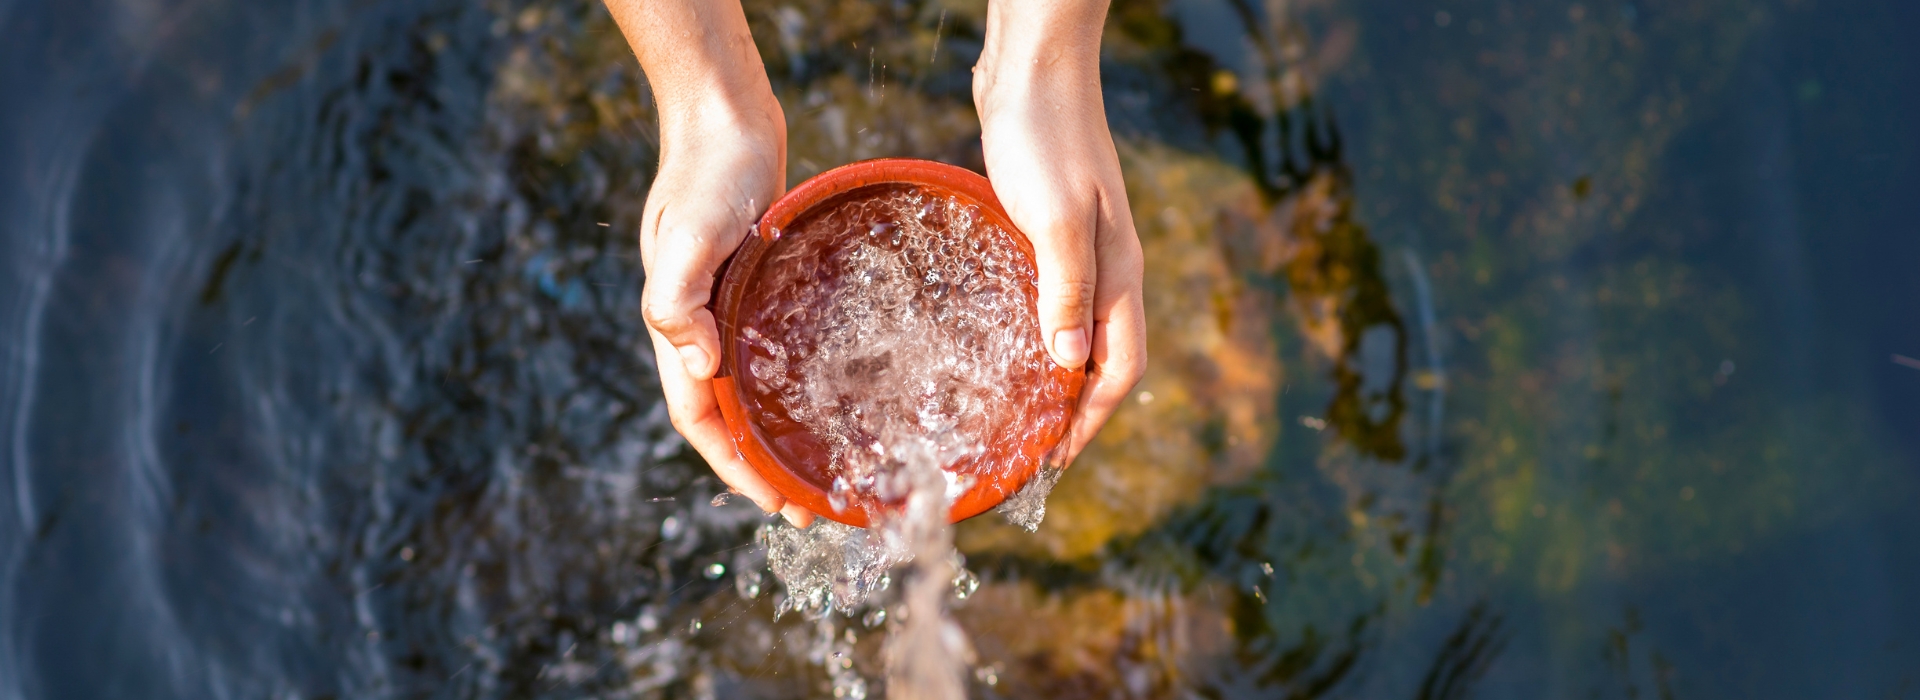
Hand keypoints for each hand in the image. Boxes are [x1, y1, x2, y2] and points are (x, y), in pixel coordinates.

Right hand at [610, 0, 814, 525]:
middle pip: (728, 417)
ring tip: (824, 466)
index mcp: (679, 328)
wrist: (724, 119)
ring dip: (780, 433)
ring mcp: (729, 308)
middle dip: (763, 468)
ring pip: (752, 389)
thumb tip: (698, 367)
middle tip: (813, 507)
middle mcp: (702, 327)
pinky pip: (773, 351)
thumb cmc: (706, 175)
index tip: (775, 503)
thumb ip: (677, 299)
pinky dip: (795, 384)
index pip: (702, 419)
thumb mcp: (689, 234)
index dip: (734, 467)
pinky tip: (832, 394)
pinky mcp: (758, 287)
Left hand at [975, 0, 1147, 464]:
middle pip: (1105, 361)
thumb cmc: (1045, 138)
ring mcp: (1082, 250)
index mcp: (1118, 274)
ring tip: (1014, 415)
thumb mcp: (1055, 217)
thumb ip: (1065, 290)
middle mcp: (1108, 270)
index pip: (1120, 370)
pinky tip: (998, 342)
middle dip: (1075, 413)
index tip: (1054, 462)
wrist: (1035, 69)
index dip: (1091, 421)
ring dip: (1054, 378)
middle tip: (1029, 453)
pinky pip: (1051, 301)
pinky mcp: (1051, 231)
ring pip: (1077, 333)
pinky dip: (1034, 335)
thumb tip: (1069, 366)